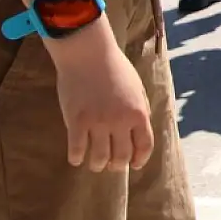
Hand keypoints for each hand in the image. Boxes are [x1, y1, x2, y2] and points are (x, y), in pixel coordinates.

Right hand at [53, 29, 154, 171]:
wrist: (88, 53)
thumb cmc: (113, 67)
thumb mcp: (136, 87)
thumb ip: (139, 108)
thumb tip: (141, 127)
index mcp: (139, 113)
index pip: (144, 146)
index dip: (140, 159)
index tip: (134, 164)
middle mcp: (120, 121)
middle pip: (122, 156)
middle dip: (117, 166)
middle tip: (111, 166)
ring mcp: (98, 123)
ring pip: (100, 158)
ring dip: (98, 165)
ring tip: (94, 164)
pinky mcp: (77, 121)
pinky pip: (77, 149)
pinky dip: (77, 158)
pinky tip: (76, 158)